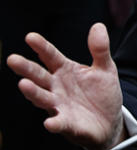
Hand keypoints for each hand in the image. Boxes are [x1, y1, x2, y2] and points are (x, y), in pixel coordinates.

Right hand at [5, 23, 124, 149]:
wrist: (110, 121)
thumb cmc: (102, 93)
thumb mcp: (105, 69)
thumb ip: (100, 49)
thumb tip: (98, 26)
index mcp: (65, 70)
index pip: (51, 56)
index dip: (41, 47)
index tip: (30, 37)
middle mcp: (57, 87)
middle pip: (39, 76)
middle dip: (26, 69)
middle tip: (12, 59)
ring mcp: (59, 105)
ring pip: (42, 98)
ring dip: (33, 92)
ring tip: (23, 84)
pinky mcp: (67, 124)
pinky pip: (58, 123)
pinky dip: (54, 123)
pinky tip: (50, 122)